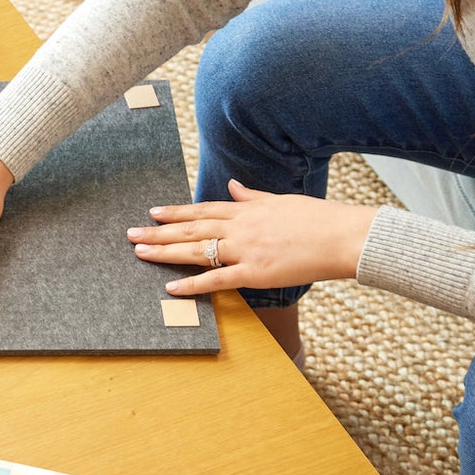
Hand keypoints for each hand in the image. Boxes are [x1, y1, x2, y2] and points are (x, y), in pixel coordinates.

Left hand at [129, 180, 376, 295]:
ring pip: (196, 251)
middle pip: (191, 229)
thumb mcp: (282, 201)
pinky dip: (192, 285)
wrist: (343, 237)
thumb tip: (232, 186)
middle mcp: (241, 228)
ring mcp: (246, 250)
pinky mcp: (255, 274)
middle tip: (130, 234)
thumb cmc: (318, 219)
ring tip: (140, 252)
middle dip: (159, 231)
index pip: (203, 209)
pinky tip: (171, 288)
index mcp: (248, 210)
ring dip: (165, 252)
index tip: (153, 211)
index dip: (176, 211)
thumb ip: (252, 197)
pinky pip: (216, 280)